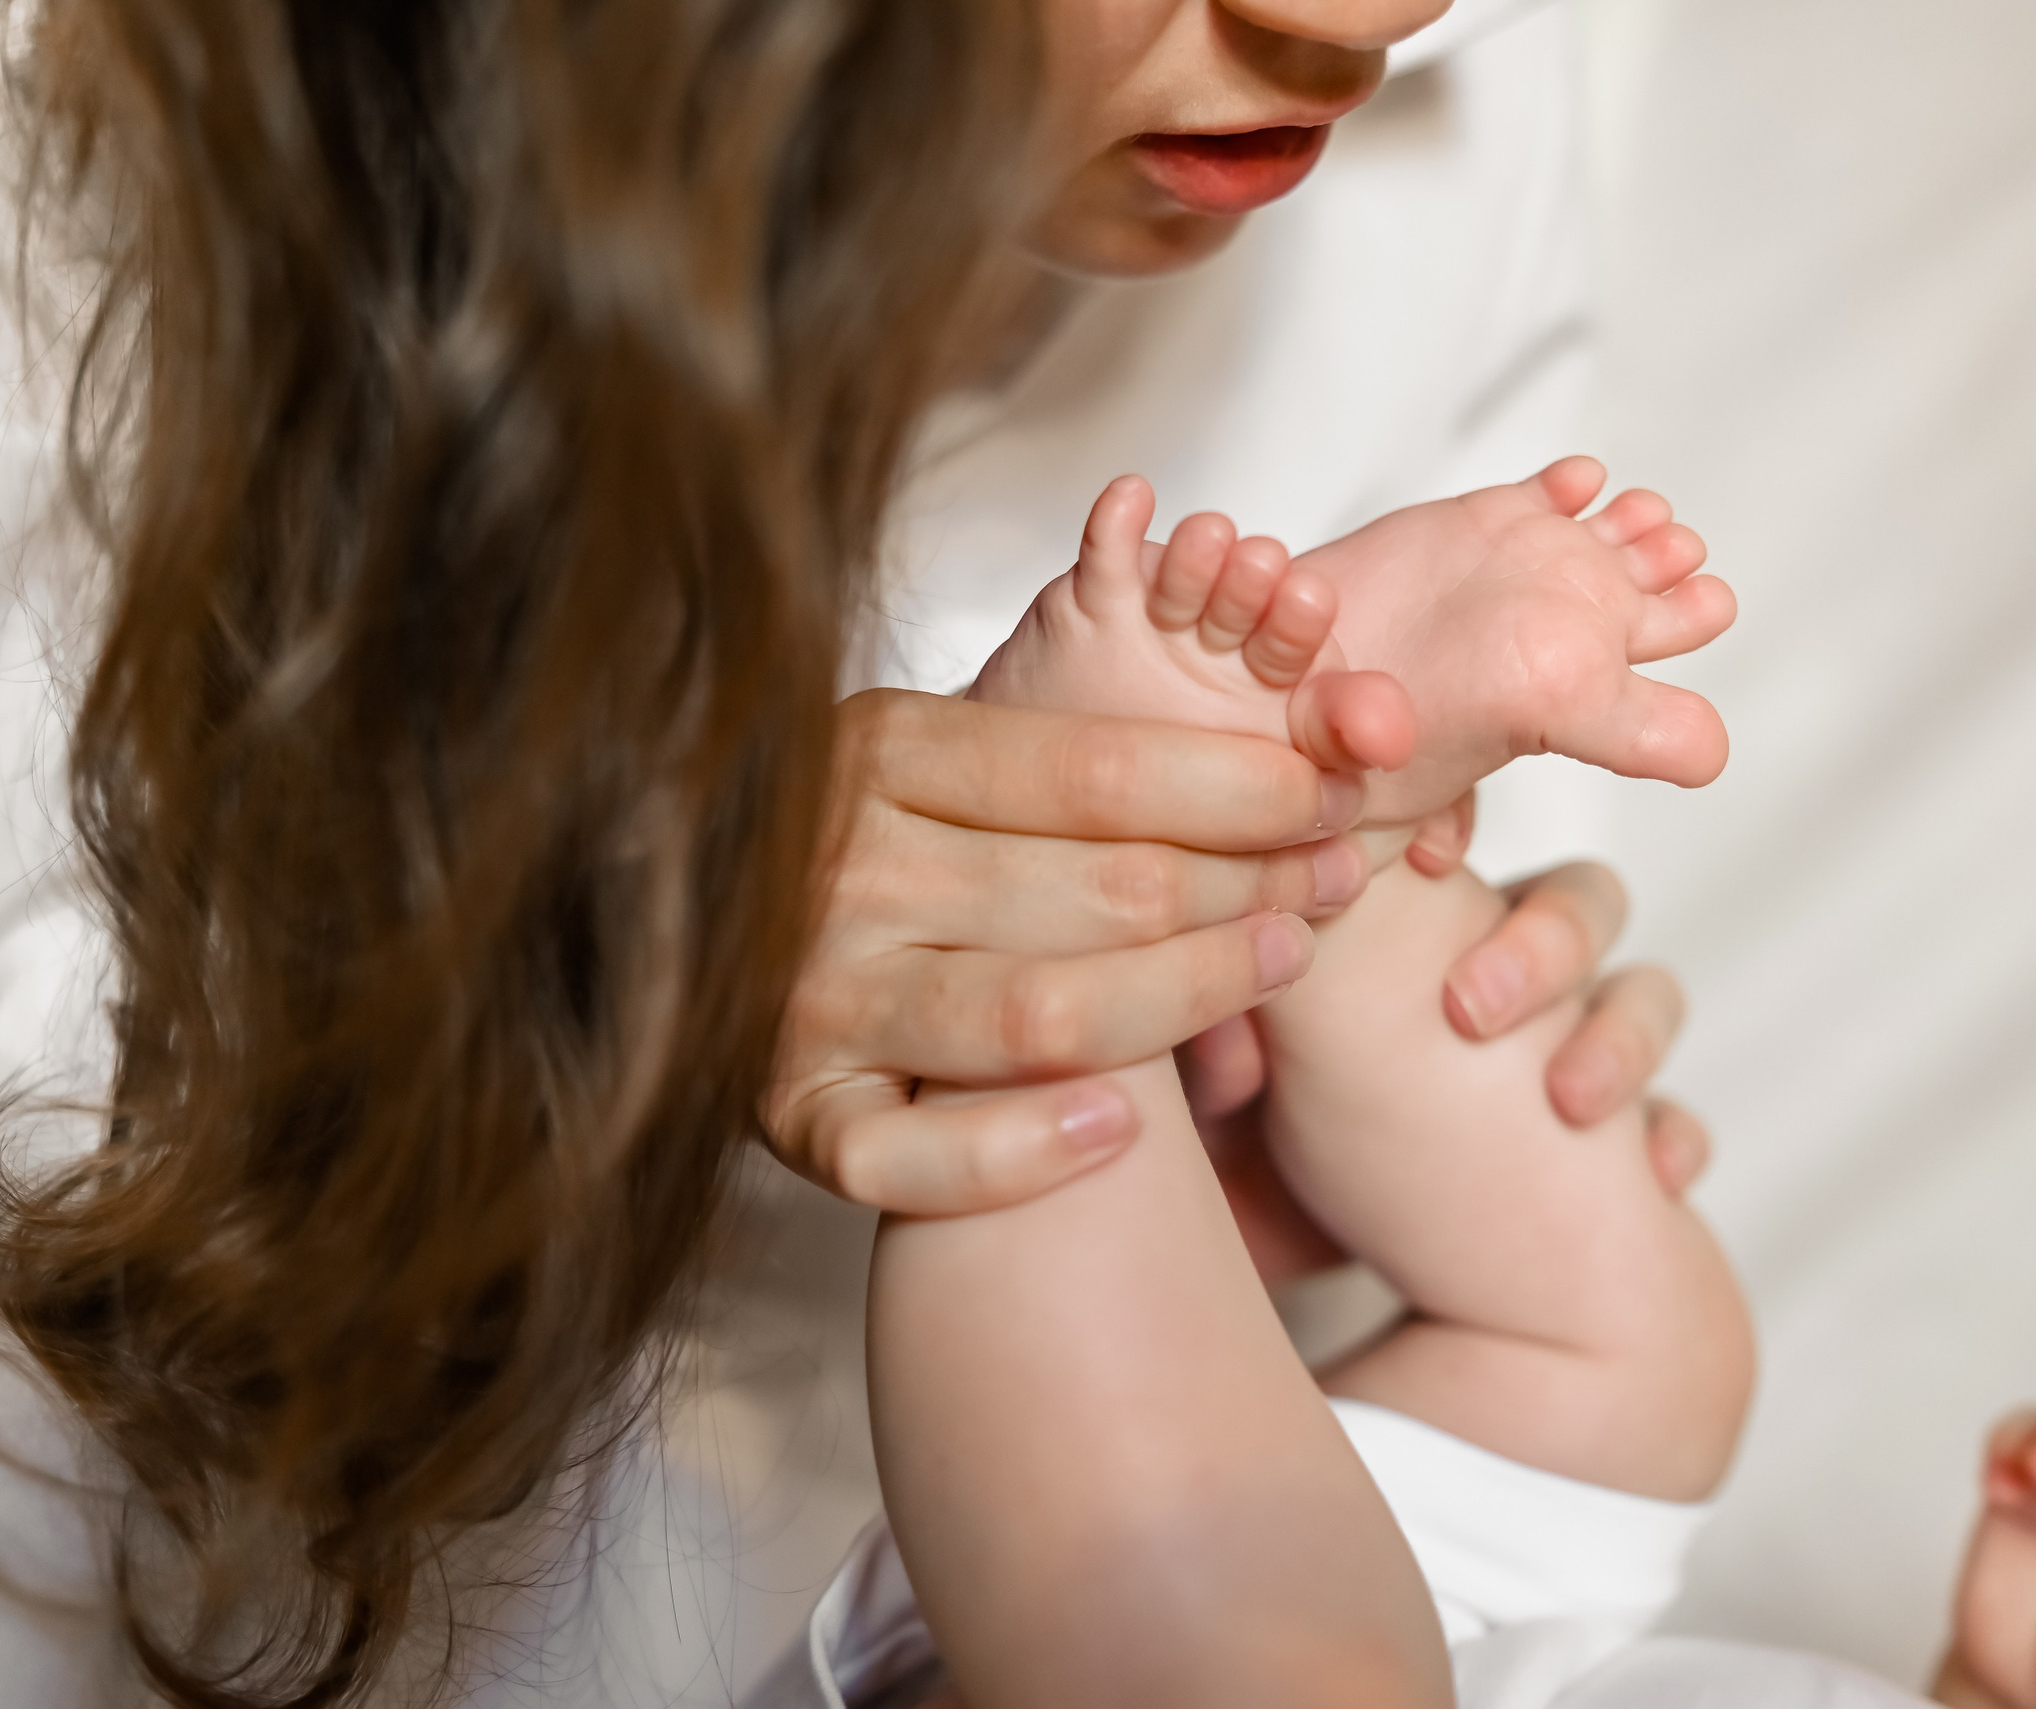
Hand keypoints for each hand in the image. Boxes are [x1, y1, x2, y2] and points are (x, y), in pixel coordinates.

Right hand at [767, 689, 1372, 1215]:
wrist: (698, 938)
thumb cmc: (876, 847)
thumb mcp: (944, 761)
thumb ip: (1074, 758)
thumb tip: (1311, 732)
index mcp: (878, 753)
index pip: (1098, 773)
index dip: (1243, 789)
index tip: (1336, 793)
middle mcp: (842, 869)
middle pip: (1099, 888)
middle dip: (1250, 883)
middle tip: (1336, 877)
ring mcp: (814, 996)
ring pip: (1042, 1016)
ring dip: (1194, 994)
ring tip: (1282, 959)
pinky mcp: (792, 1112)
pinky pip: (915, 1159)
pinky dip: (1021, 1152)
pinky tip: (1119, 1130)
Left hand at [1182, 828, 1708, 1280]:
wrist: (1306, 1279)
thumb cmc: (1251, 1159)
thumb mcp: (1226, 1068)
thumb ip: (1227, 1001)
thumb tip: (1212, 974)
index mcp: (1405, 922)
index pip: (1463, 831)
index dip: (1458, 829)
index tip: (1426, 861)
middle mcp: (1493, 971)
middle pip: (1577, 894)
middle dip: (1543, 940)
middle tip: (1468, 1010)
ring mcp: (1560, 1053)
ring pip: (1644, 992)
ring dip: (1621, 1034)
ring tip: (1571, 1102)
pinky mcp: (1608, 1152)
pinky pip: (1675, 1121)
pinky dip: (1673, 1137)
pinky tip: (1652, 1174)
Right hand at [1293, 458, 1735, 828]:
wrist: (1315, 686)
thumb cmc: (1418, 730)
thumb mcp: (1558, 723)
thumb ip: (1640, 733)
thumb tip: (1716, 756)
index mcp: (1592, 678)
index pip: (1671, 636)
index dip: (1698, 609)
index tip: (1705, 593)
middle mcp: (1571, 622)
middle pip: (1654, 579)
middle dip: (1671, 555)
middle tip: (1672, 544)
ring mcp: (1533, 565)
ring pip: (1612, 529)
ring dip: (1633, 516)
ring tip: (1637, 515)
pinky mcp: (1485, 521)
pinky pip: (1551, 492)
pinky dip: (1574, 482)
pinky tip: (1580, 484)